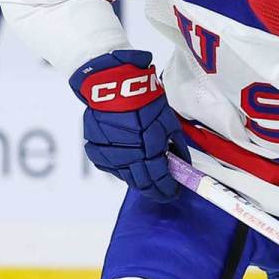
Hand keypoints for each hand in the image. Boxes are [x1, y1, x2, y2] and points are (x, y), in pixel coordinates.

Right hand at [69, 50, 189, 199]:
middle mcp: (128, 158)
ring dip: (139, 178)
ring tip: (147, 172)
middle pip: (143, 185)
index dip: (168, 190)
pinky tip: (130, 158)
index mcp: (149, 152)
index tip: (173, 192)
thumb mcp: (168, 122)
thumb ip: (176, 147)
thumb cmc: (143, 99)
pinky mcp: (97, 152)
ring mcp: (110, 156)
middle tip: (163, 189)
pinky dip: (123, 166)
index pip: (160, 181)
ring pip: (127, 178)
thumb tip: (181, 162)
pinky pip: (113, 167)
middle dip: (155, 190)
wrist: (113, 86)